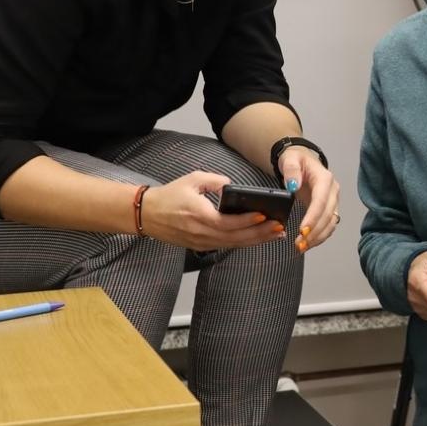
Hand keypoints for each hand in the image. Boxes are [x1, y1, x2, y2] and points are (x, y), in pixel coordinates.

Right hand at [139, 171, 284, 249]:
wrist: (147, 214)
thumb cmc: (170, 195)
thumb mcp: (192, 179)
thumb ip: (215, 181)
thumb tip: (233, 186)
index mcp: (198, 215)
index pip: (227, 222)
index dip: (247, 221)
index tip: (264, 216)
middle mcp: (201, 232)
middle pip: (235, 237)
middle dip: (260, 233)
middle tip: (279, 228)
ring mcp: (201, 242)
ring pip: (233, 244)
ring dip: (256, 240)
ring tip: (276, 234)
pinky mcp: (201, 246)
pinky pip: (226, 246)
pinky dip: (244, 243)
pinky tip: (258, 239)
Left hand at [278, 146, 340, 253]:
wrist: (301, 160)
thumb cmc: (295, 160)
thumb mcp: (290, 159)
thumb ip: (291, 170)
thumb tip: (293, 185)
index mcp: (325, 179)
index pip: (321, 201)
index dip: (313, 217)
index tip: (302, 231)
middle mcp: (333, 191)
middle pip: (327, 215)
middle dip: (314, 232)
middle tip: (299, 244)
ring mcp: (333, 201)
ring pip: (330, 223)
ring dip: (318, 237)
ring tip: (301, 247)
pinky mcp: (329, 209)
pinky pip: (328, 225)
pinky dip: (320, 236)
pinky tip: (308, 244)